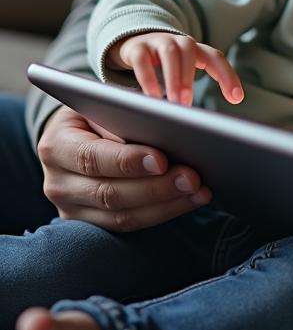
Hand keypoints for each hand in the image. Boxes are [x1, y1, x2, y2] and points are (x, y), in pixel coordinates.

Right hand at [36, 106, 210, 230]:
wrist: (78, 135)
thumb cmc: (98, 113)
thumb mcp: (103, 105)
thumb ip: (123, 117)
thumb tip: (160, 130)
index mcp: (56, 146)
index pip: (92, 158)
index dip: (128, 161)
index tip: (162, 160)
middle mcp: (58, 183)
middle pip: (110, 193)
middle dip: (156, 187)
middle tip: (193, 177)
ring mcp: (71, 209)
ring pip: (122, 216)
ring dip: (166, 204)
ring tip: (199, 191)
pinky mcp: (90, 224)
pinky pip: (129, 225)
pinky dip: (163, 213)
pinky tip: (190, 201)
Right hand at [110, 31, 243, 105]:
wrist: (135, 43)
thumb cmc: (165, 65)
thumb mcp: (182, 73)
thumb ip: (189, 90)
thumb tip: (196, 124)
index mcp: (196, 50)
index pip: (216, 58)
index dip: (228, 76)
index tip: (237, 99)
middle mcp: (180, 43)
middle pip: (190, 53)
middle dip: (190, 79)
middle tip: (188, 105)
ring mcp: (159, 42)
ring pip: (170, 55)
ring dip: (173, 78)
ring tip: (173, 102)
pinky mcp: (137, 48)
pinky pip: (143, 60)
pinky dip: (148, 78)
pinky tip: (151, 96)